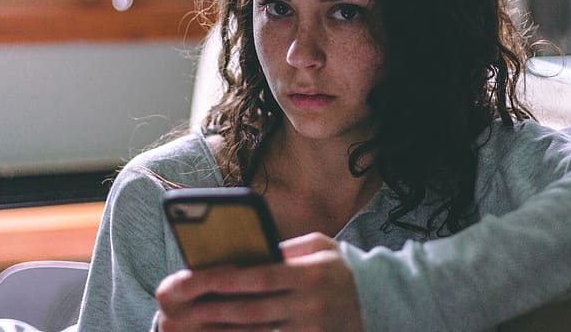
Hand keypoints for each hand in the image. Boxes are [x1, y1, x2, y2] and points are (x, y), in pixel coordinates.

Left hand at [156, 232, 362, 331]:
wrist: (379, 300)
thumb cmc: (341, 267)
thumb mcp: (320, 247)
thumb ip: (286, 249)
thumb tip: (250, 251)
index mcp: (309, 274)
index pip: (260, 277)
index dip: (228, 280)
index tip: (200, 278)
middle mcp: (309, 304)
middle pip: (253, 311)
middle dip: (218, 309)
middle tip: (191, 307)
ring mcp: (311, 329)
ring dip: (228, 331)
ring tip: (202, 325)